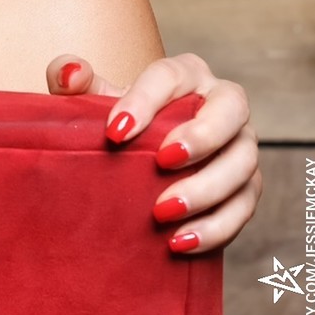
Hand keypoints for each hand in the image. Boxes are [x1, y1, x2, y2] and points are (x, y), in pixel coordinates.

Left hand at [47, 51, 260, 254]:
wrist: (136, 169)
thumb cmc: (118, 128)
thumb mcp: (92, 104)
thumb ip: (73, 82)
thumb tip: (69, 72)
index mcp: (185, 76)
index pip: (172, 75)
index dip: (146, 100)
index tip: (115, 132)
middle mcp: (222, 106)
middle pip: (232, 109)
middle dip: (202, 136)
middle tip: (163, 162)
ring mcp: (239, 147)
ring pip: (243, 162)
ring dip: (206, 189)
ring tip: (163, 213)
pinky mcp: (244, 188)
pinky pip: (243, 207)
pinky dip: (215, 227)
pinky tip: (179, 242)